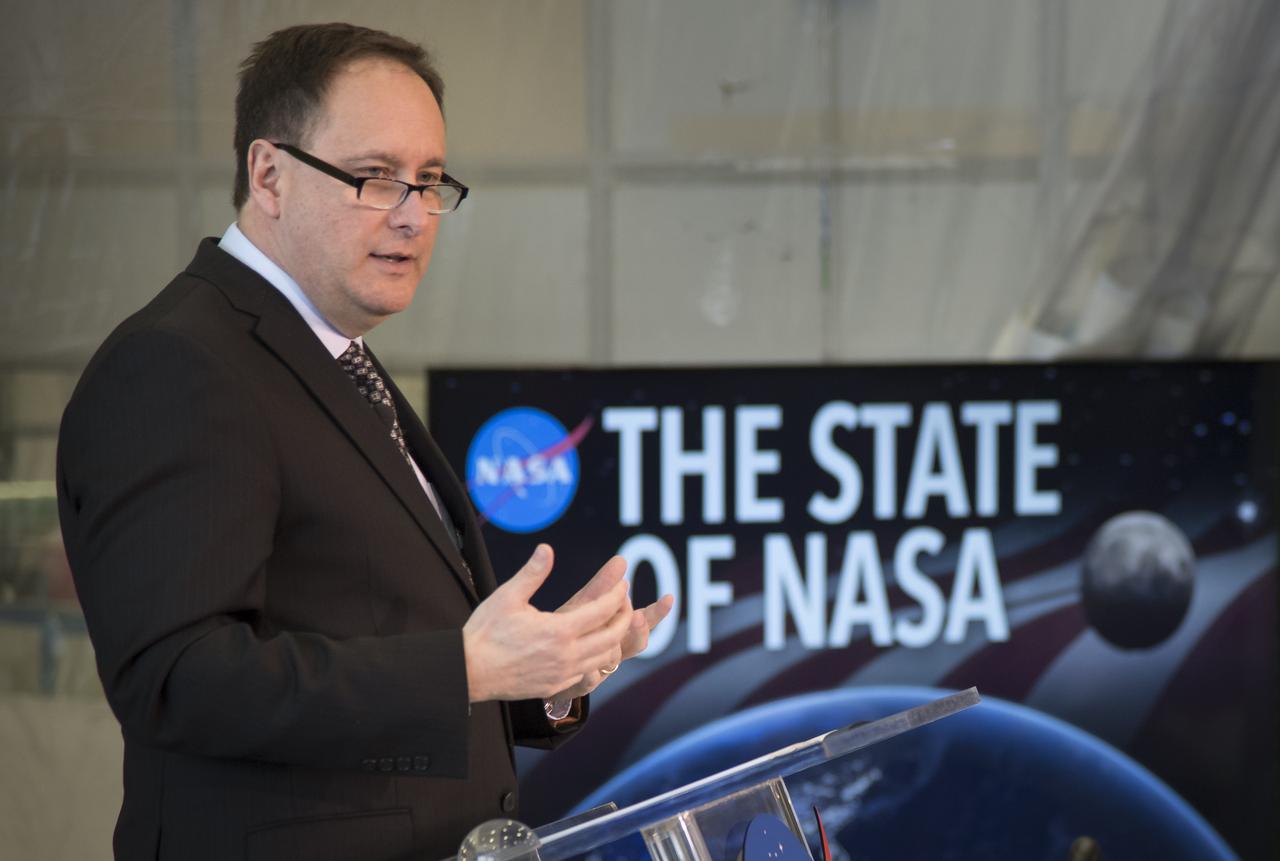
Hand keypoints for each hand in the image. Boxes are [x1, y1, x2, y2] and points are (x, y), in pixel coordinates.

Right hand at [462, 544, 631, 702]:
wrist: (468, 672)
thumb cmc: (485, 632)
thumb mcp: (507, 597)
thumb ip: (532, 573)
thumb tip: (547, 549)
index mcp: (559, 631)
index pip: (603, 611)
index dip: (617, 595)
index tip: (623, 583)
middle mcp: (567, 655)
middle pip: (612, 636)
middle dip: (624, 616)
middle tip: (624, 602)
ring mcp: (562, 675)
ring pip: (604, 658)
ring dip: (614, 638)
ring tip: (611, 622)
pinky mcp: (555, 687)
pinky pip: (588, 673)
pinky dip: (597, 658)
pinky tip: (591, 645)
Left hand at [547, 557, 675, 701]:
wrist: (544, 661)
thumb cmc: (569, 627)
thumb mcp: (585, 604)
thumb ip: (602, 586)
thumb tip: (621, 559)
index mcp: (618, 628)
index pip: (646, 618)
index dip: (658, 612)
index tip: (669, 599)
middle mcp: (614, 648)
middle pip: (636, 642)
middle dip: (639, 630)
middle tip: (638, 617)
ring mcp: (600, 667)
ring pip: (614, 660)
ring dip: (615, 650)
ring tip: (611, 644)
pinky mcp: (580, 683)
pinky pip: (588, 680)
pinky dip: (589, 675)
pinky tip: (586, 670)